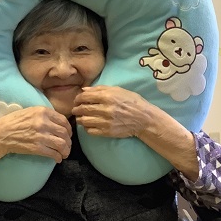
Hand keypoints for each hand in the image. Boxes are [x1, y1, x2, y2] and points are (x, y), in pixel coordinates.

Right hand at [0, 106, 72, 162]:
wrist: (2, 133)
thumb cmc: (15, 121)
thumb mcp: (31, 111)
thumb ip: (45, 115)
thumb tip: (58, 122)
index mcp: (43, 112)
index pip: (63, 121)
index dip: (69, 129)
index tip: (68, 134)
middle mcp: (44, 123)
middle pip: (64, 133)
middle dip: (68, 141)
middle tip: (67, 146)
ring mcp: (41, 136)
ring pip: (62, 144)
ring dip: (66, 151)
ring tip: (64, 154)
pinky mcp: (37, 148)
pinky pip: (53, 153)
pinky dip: (58, 157)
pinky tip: (58, 159)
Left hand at [73, 85, 197, 178]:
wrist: (144, 119)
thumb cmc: (132, 102)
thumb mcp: (118, 90)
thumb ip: (100, 89)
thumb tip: (84, 89)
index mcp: (108, 96)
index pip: (85, 97)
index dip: (78, 98)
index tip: (77, 100)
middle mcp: (105, 109)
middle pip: (83, 109)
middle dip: (76, 109)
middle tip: (76, 109)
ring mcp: (106, 122)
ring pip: (84, 121)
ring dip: (79, 119)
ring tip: (80, 117)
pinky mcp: (107, 132)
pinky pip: (90, 131)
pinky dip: (86, 128)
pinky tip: (88, 125)